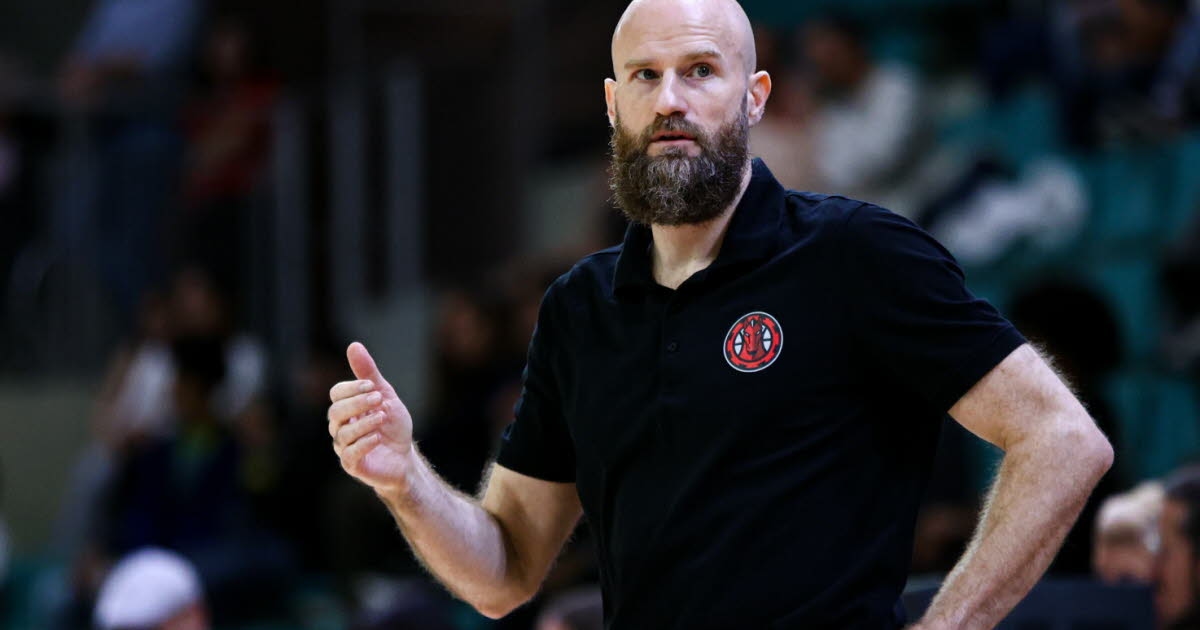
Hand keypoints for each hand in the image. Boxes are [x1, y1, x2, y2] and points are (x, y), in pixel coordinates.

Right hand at [328, 342, 416, 494]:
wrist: (405, 457)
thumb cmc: (393, 426)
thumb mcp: (385, 395)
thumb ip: (368, 373)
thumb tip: (353, 345)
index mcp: (346, 409)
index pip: (336, 394)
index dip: (352, 388)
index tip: (372, 385)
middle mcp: (340, 427)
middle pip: (335, 412)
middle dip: (357, 403)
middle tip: (379, 399)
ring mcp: (344, 447)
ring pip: (342, 433)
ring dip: (364, 423)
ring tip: (382, 417)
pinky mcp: (352, 465)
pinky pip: (349, 454)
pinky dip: (363, 443)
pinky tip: (377, 437)